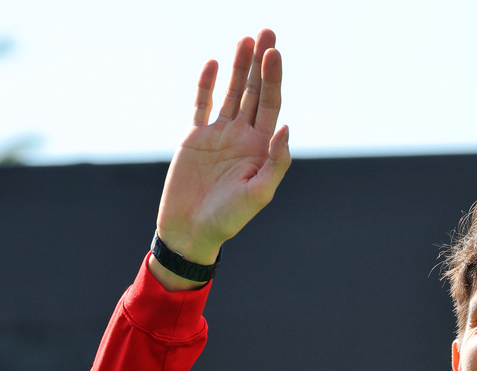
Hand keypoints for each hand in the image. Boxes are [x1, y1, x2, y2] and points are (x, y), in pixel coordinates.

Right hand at [154, 30, 290, 267]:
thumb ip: (276, 162)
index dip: (273, 78)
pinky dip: (207, 85)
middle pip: (254, 91)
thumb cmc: (228, 219)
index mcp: (261, 148)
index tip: (274, 53)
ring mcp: (218, 134)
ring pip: (231, 92)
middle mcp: (243, 136)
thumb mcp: (260, 194)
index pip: (271, 105)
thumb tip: (285, 127)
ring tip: (245, 39)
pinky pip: (202, 104)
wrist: (191, 231)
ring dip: (238, 67)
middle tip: (266, 32)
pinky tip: (213, 64)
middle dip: (260, 63)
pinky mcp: (194, 137)